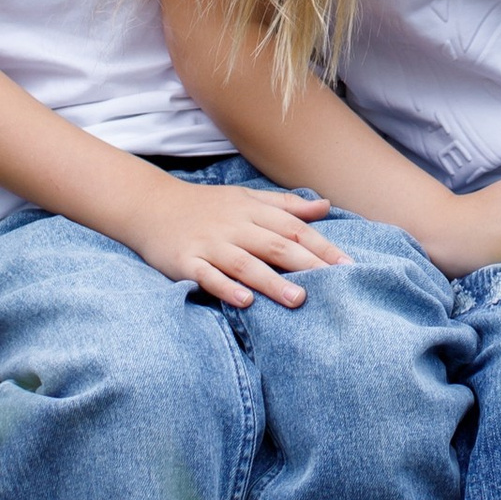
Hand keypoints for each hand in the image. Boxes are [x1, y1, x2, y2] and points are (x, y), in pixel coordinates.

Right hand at [131, 177, 346, 309]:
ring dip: (272, 281)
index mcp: (252, 210)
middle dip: (307, 265)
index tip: (349, 265)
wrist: (151, 205)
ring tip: (298, 299)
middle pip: (276, 245)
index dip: (323, 246)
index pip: (294, 228)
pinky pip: (208, 276)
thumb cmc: (206, 206)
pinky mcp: (185, 261)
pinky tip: (245, 301)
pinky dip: (226, 288)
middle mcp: (233, 226)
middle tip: (337, 283)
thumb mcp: (246, 198)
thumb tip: (326, 206)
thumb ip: (286, 206)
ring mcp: (209, 244)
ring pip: (245, 263)